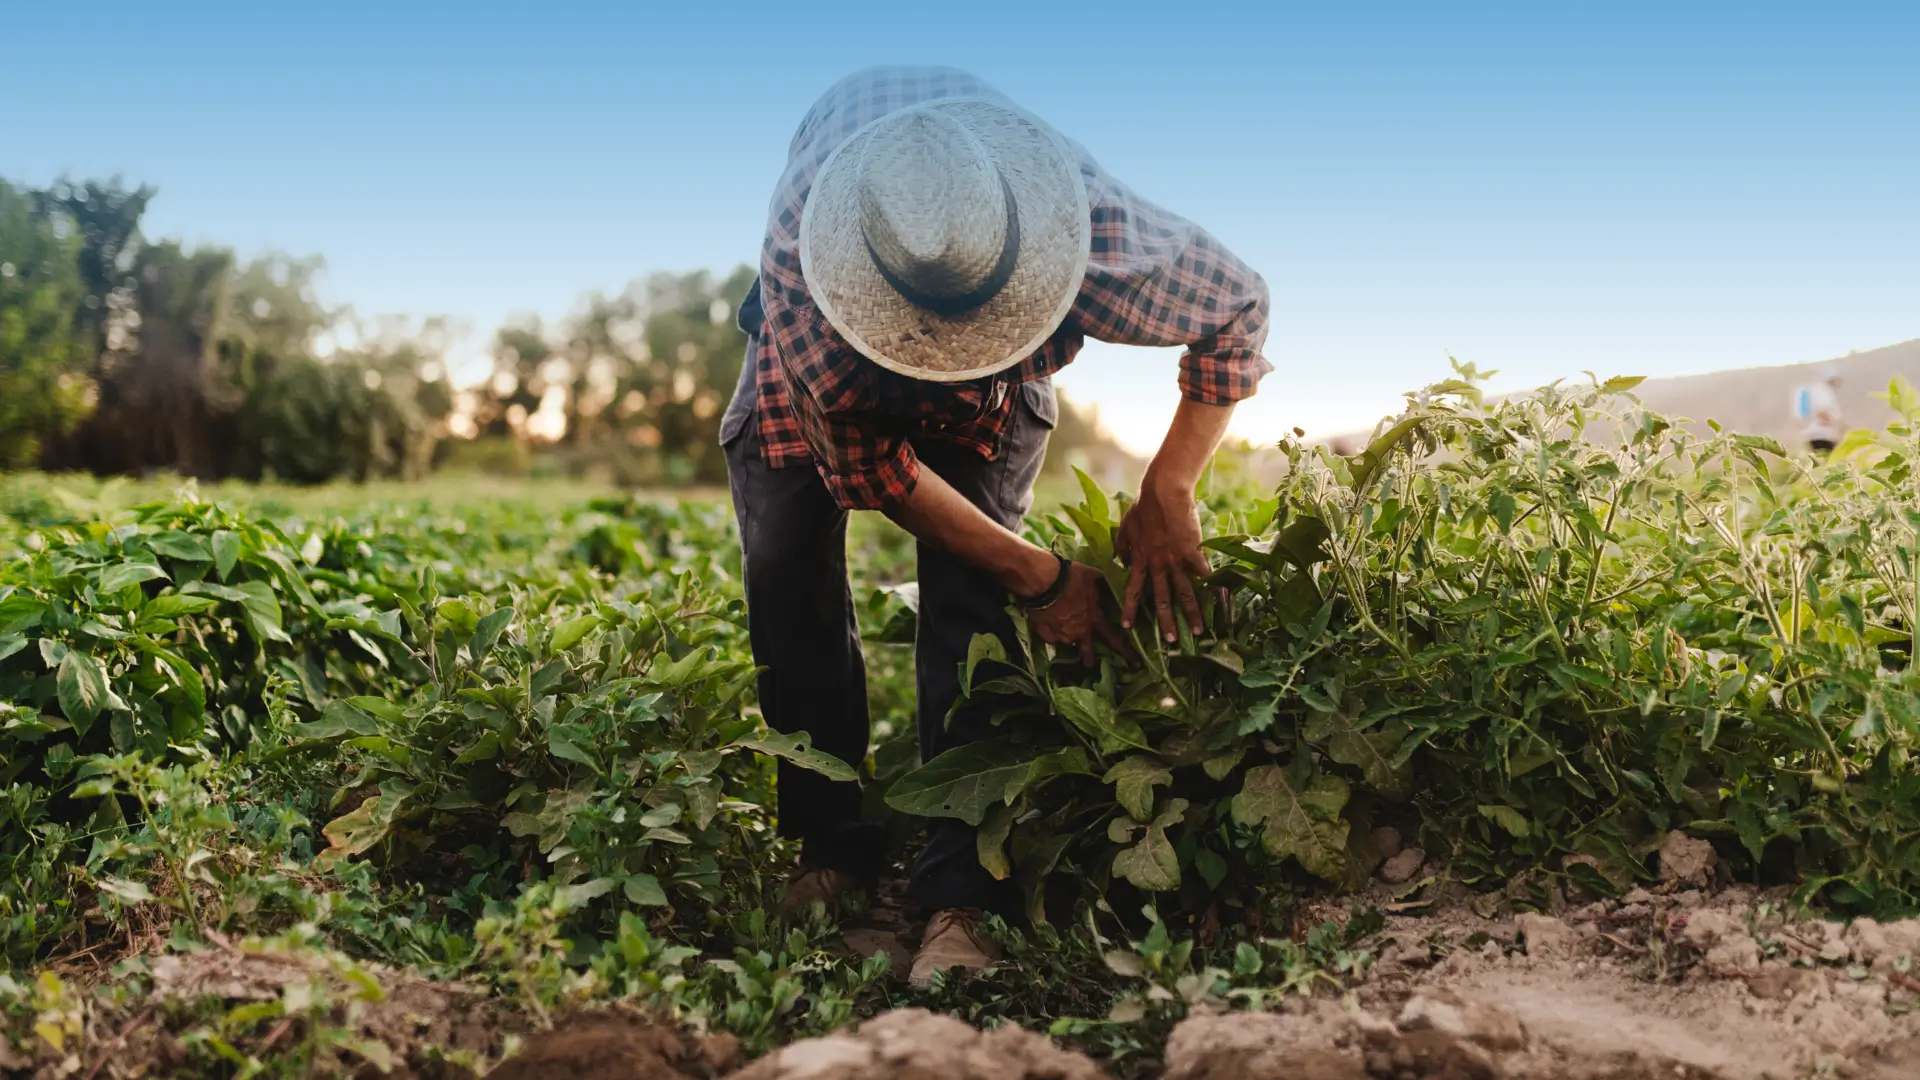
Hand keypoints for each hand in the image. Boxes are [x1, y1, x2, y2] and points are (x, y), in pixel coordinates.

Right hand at [1027, 562, 1130, 666]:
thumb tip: (1108, 582)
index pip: (1114, 639)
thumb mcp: (1092, 576)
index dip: (1127, 652)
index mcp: (1095, 619)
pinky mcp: (1045, 635)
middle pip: (1088, 652)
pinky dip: (1052, 634)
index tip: (1135, 664)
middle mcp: (1080, 632)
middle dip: (1090, 660)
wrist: (1043, 582)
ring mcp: (1062, 636)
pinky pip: (1051, 638)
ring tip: (1063, 636)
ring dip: (1067, 641)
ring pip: (1067, 644)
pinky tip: (1049, 626)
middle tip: (1090, 664)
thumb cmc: (1071, 577)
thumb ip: (1101, 583)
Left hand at [1115, 480, 1210, 641]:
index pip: (1134, 590)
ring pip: (1184, 592)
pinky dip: (1209, 582)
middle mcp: (1157, 564)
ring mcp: (1175, 559)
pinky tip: (1218, 596)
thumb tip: (1122, 560)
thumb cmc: (1144, 507)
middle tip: (1171, 641)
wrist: (1163, 493)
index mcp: (1140, 559)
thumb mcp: (1126, 528)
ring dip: (1191, 613)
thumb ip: (1123, 546)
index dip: (1130, 609)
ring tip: (1198, 630)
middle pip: (1161, 598)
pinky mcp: (1192, 550)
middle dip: (1166, 622)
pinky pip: (1201, 570)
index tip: (1127, 627)